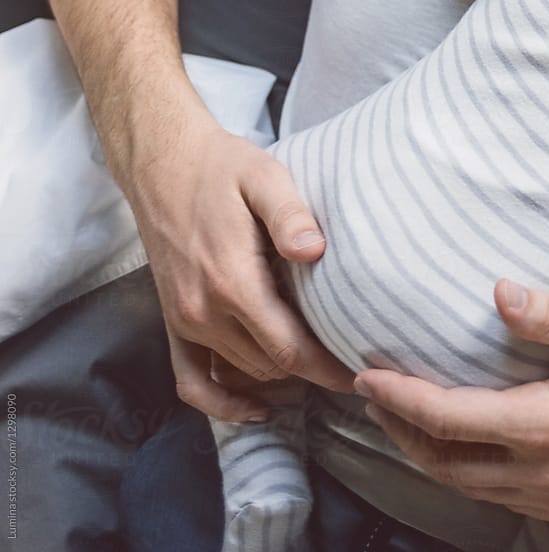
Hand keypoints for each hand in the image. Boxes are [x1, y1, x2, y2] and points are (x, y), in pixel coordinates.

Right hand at [130, 105, 355, 421]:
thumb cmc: (222, 167)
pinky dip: (222, 403)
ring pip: (243, 372)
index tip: (360, 374)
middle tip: (351, 362)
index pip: (290, 348)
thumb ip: (289, 215)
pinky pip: (192, 382)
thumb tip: (315, 251)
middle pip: (271, 366)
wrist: (164, 165)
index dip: (328, 369)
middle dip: (314, 371)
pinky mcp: (173, 323)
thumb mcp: (263, 177)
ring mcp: (185, 321)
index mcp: (233, 281)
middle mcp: (205, 312)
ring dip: (280, 375)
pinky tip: (255, 406)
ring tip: (321, 366)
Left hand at [352, 281, 548, 527]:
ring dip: (431, 455)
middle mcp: (546, 473)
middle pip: (446, 464)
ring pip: (470, 488)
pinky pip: (502, 498)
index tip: (367, 376)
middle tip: (373, 396)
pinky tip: (468, 446)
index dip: (401, 399)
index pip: (450, 419)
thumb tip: (499, 293)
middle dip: (400, 432)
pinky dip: (470, 473)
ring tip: (407, 419)